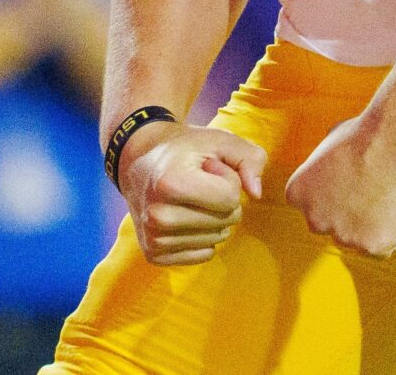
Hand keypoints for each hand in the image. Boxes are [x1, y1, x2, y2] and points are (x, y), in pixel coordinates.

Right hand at [116, 119, 267, 265]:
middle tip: (200, 182)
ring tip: (191, 198)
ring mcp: (154, 239)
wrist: (138, 162)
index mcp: (170, 184)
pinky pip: (204, 254)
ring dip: (214, 218)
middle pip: (226, 221)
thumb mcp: (220, 140)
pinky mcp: (155, 255)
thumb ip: (250, 158)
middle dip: (224, 200)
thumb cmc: (185, 149)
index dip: (229, 179)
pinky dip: (204, 236)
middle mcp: (158, 215)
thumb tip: (256, 194)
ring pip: (217, 239)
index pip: (230, 197)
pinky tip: (186, 216)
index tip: (209, 167)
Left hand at [282, 108, 395, 258]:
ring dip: (367, 226)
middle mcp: (315, 219)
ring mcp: (344, 235)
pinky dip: (389, 236)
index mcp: (298, 193)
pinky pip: (380, 249)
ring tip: (387, 198)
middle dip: (345, 213)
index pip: (308, 204)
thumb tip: (334, 164)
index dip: (329, 194)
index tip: (346, 183)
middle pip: (328, 225)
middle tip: (367, 192)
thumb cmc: (367, 134)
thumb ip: (326, 163)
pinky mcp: (372, 246)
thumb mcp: (332, 141)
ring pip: (355, 239)